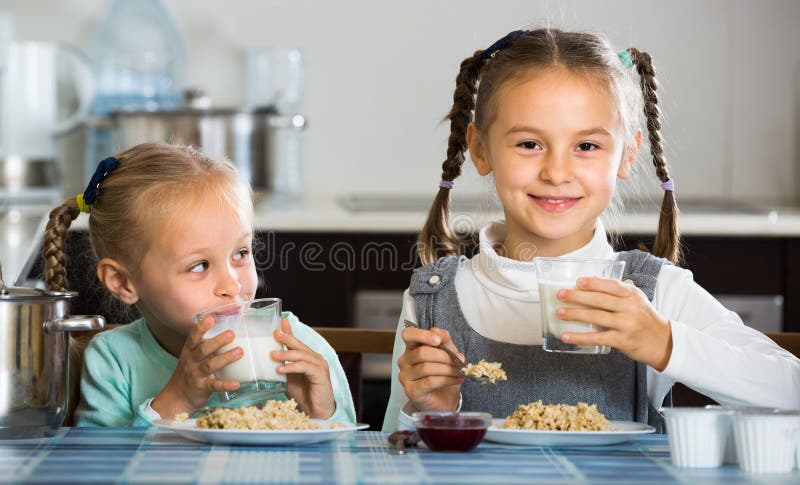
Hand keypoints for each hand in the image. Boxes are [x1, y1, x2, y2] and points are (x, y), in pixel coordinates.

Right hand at [152, 317, 242, 417]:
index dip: (200, 328)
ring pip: (210, 365)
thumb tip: (227, 330)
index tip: (210, 319)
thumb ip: (205, 345)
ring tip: (239, 352)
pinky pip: (215, 386)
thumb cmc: (189, 372)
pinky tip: (236, 383)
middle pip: (203, 350)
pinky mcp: (202, 388)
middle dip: (217, 341)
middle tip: (231, 333)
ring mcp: (196, 375)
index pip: (193, 337)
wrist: (177, 397)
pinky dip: (226, 385)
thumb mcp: (192, 356)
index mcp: (189, 352)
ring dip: (225, 358)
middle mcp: (191, 362)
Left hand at [272, 318, 335, 418]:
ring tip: (272, 355)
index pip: (297, 342)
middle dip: (287, 337)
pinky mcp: (320, 374)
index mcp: (308, 357)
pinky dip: (292, 367)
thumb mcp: (289, 377)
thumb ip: (282, 366)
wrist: (316, 411)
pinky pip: (305, 367)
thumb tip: (267, 358)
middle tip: (275, 333)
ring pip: (302, 355)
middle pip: (300, 345)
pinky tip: (281, 369)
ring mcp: (319, 365)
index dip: (289, 331)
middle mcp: (315, 358)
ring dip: (286, 353)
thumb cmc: (303, 394)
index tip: (280, 321)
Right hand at [397, 326, 463, 411]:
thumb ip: (444, 340)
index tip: (438, 340)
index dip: (422, 335)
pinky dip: (447, 380)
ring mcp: (405, 376)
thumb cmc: (444, 375)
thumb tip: (437, 331)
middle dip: (445, 356)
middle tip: (460, 361)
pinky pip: (429, 381)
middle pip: (422, 352)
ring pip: (427, 368)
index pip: (408, 334)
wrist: (445, 400)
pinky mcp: (411, 391)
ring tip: (460, 372)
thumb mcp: (448, 353)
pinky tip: (457, 380)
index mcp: (412, 348)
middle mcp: (405, 361)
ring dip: (448, 369)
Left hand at [556, 277, 672, 369]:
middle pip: (599, 300)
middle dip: (577, 297)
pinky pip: (597, 338)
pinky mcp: (622, 341)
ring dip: (575, 314)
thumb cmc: (645, 318)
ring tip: (560, 313)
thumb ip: (618, 292)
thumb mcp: (637, 300)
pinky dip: (580, 337)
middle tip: (560, 295)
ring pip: (596, 317)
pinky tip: (567, 336)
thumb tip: (590, 281)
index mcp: (632, 295)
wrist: (664, 342)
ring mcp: (626, 325)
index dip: (593, 283)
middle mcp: (630, 308)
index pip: (611, 285)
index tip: (578, 281)